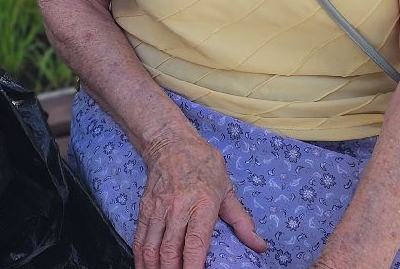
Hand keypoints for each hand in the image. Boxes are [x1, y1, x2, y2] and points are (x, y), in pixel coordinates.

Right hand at [133, 132, 266, 268]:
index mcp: (202, 205)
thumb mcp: (227, 190)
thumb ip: (242, 222)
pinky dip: (140, 256)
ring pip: (152, 246)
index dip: (192, 266)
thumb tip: (260, 246)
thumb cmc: (204, 166)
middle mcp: (178, 208)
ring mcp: (158, 208)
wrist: (172, 142)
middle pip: (170, 250)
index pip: (195, 243)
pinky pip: (140, 237)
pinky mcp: (144, 208)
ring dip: (153, 267)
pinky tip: (144, 267)